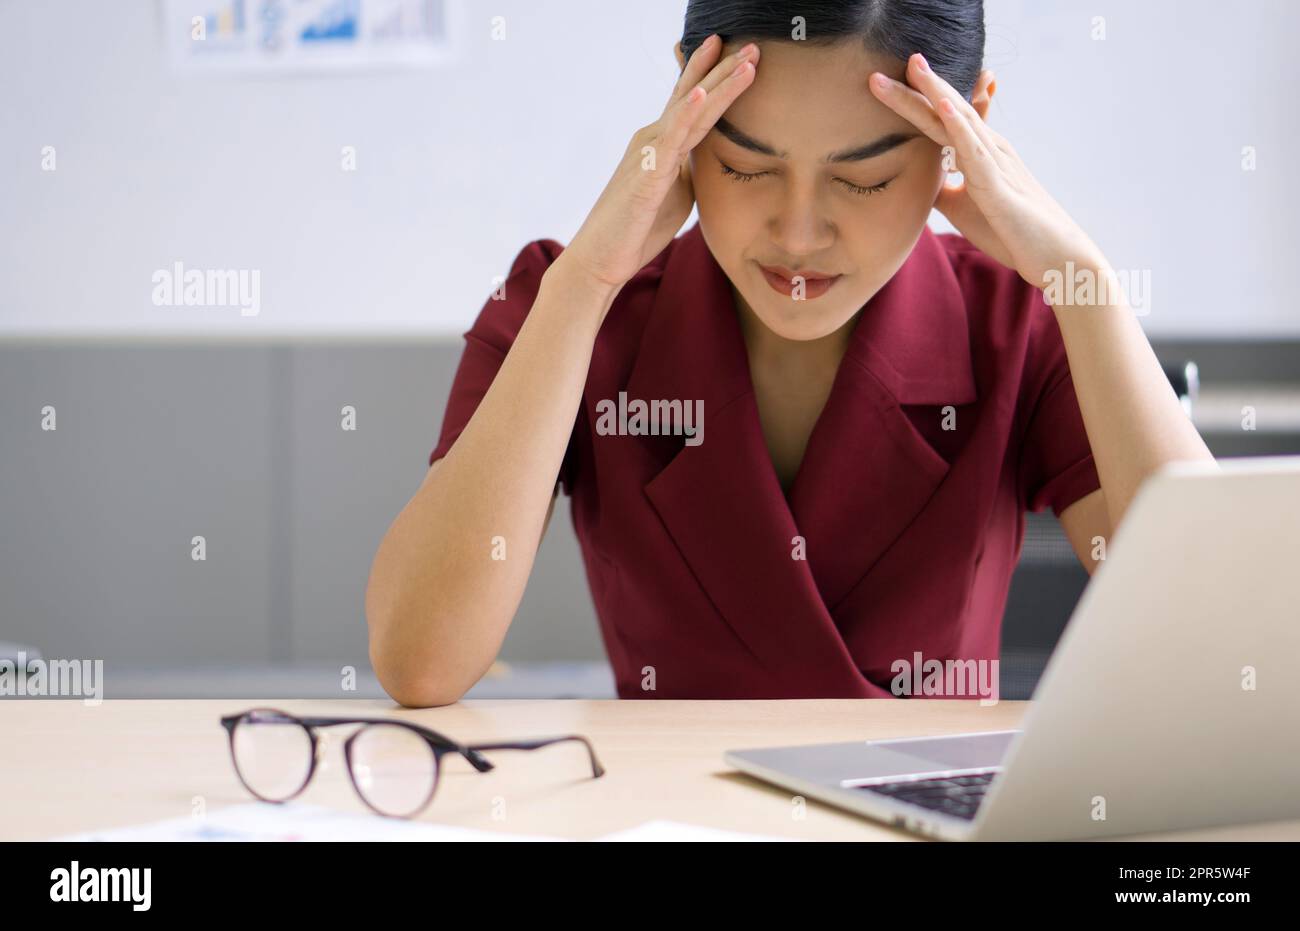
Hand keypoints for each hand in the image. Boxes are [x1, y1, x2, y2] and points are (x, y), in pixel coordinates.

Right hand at [563, 35, 758, 289]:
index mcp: (662, 145)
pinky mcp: (646, 173)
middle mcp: (654, 139)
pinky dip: (686, 114)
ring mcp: (649, 153)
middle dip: (723, 69)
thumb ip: (691, 170)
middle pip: (694, 97)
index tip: (737, 51)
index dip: (713, 76)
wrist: (602, 258)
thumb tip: (710, 160)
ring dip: (718, 84)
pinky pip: (670, 139)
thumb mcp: (676, 193)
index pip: (692, 103)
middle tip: (752, 44)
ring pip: (690, 111)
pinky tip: (702, 93)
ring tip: (745, 60)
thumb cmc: (637, 228)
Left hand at [869, 53, 1104, 288]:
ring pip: (959, 121)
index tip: (886, 80)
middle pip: (946, 112)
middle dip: (917, 87)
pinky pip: (974, 151)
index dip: (915, 99)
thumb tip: (920, 179)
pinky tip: (941, 106)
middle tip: (888, 65)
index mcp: (977, 153)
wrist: (1053, 255)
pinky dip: (957, 126)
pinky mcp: (997, 185)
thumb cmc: (1009, 231)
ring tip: (913, 66)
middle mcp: (988, 149)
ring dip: (935, 92)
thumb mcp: (963, 208)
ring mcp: (995, 162)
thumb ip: (942, 189)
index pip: (940, 121)